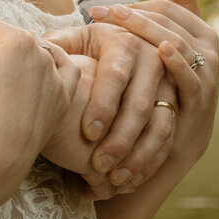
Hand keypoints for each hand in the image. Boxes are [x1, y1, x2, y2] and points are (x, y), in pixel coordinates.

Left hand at [40, 21, 171, 192]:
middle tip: (100, 165)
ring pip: (160, 124)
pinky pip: (169, 136)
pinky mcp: (176, 105)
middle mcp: (152, 61)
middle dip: (120, 139)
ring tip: (117, 179)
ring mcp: (168, 85)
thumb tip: (42, 50)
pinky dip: (153, 159)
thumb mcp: (77, 39)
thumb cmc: (91, 48)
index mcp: (123, 42)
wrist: (128, 45)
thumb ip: (60, 45)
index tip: (87, 133)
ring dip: (140, 155)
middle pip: (139, 105)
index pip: (114, 76)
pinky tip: (134, 178)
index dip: (102, 105)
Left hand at [89, 0, 218, 165]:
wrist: (177, 140)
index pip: (165, 8)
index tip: (99, 9)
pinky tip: (157, 50)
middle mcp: (207, 49)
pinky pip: (189, 76)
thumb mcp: (167, 49)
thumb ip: (171, 12)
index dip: (133, 5)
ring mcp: (207, 73)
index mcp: (199, 32)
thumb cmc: (167, 87)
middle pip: (168, 21)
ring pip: (178, 41)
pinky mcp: (201, 98)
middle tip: (97, 12)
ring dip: (145, 30)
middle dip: (131, 15)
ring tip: (118, 19)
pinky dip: (176, 61)